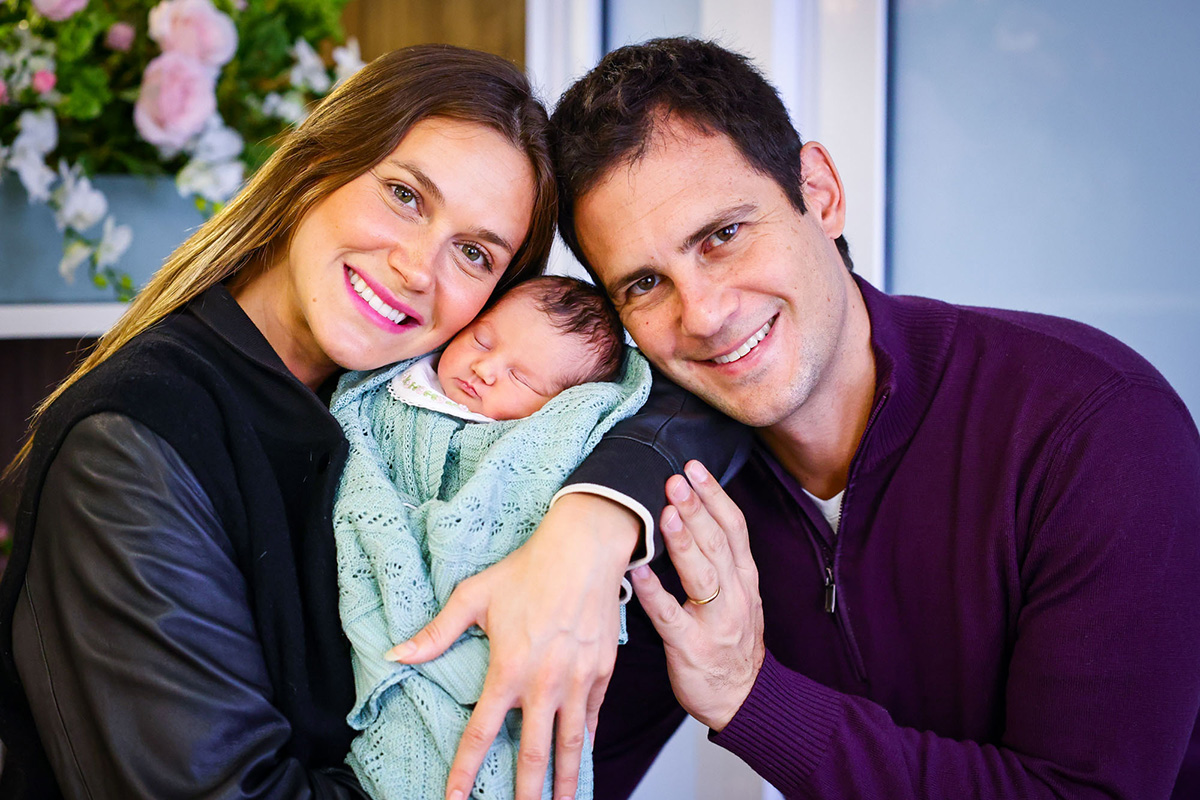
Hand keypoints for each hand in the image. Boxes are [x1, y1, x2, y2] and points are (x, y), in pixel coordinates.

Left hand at [385, 493, 639, 799]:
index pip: (482, 733)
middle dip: (527, 793)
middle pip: (535, 753)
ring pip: (571, 744)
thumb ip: (436, 632)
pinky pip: (592, 717)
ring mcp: (577, 679)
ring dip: (566, 781)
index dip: (465, 770)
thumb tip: (396, 655)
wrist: (584, 548)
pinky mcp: (602, 672)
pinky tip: (582, 759)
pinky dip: (587, 743)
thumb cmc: (527, 569)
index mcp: (509, 669)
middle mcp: (545, 682)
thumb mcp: (474, 596)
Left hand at [629, 460, 764, 731]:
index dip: (716, 495)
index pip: (735, 528)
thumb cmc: (731, 640)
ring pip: (702, 575)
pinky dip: (655, 594)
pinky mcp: (692, 648)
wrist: (745, 698)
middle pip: (718, 543)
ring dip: (684, 543)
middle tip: (675, 478)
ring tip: (666, 512)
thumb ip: (720, 558)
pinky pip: (670, 618)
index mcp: (745, 578)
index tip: (695, 467)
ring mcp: (716, 623)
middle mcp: (736, 595)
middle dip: (697, 508)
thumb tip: (690, 510)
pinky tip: (639, 573)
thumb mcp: (738, 594)